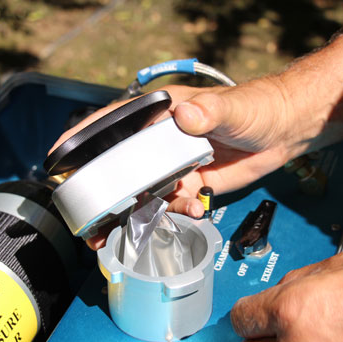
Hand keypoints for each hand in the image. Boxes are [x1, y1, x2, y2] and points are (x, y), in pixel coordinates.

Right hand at [50, 80, 297, 248]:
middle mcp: (160, 140)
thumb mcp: (233, 108)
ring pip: (144, 191)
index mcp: (160, 113)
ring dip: (139, 213)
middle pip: (121, 168)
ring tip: (135, 234)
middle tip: (92, 225)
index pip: (112, 124)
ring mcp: (173, 163)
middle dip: (105, 196)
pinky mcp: (190, 182)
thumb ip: (211, 112)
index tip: (57, 162)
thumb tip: (187, 117)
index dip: (82, 141)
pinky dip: (176, 213)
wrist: (285, 130)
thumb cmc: (257, 107)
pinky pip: (172, 203)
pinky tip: (192, 212)